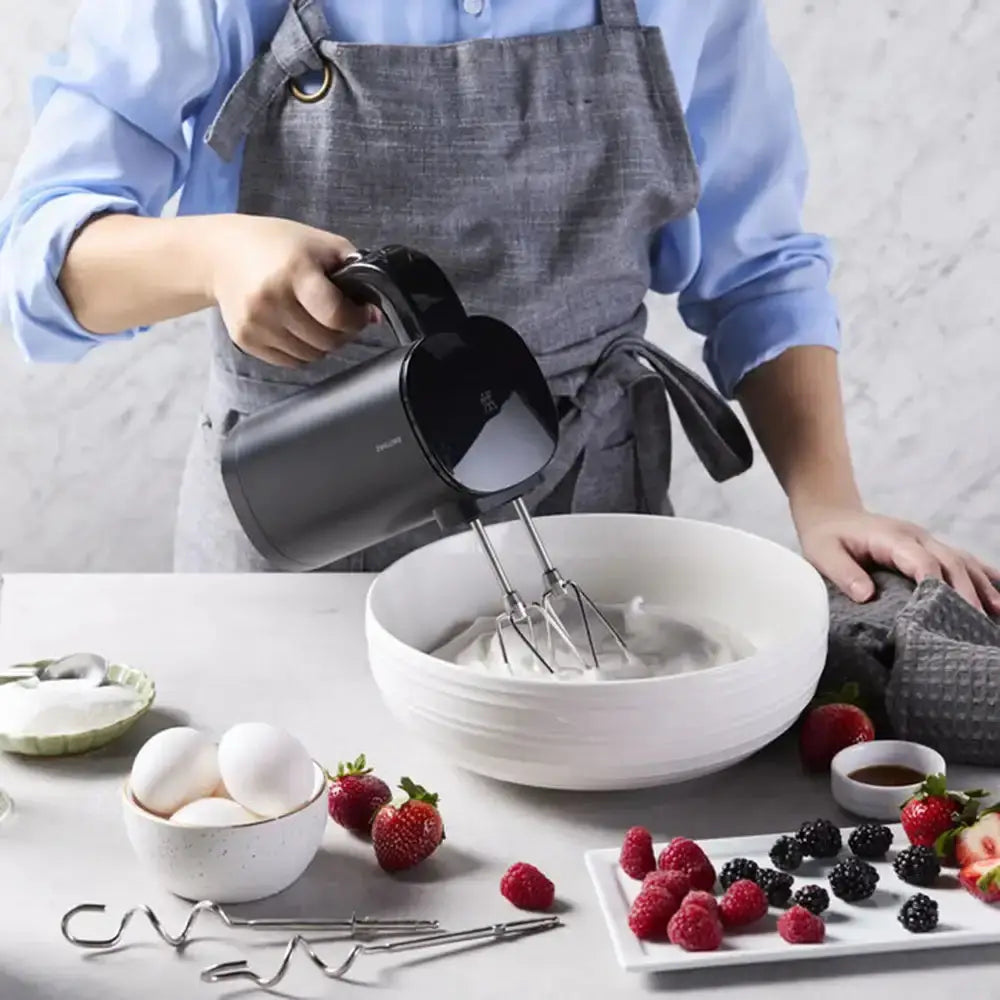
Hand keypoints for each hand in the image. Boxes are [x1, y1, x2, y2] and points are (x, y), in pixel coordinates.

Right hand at [207, 215, 376, 366]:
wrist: (221, 253)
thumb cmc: (276, 244)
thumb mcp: (319, 243)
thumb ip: (353, 271)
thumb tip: (374, 313)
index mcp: (294, 272)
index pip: (335, 315)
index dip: (355, 320)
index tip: (359, 313)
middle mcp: (271, 299)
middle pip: (325, 340)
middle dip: (341, 333)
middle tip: (340, 318)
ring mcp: (256, 323)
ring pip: (309, 356)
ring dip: (321, 344)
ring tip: (317, 322)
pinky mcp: (245, 339)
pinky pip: (288, 361)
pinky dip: (300, 351)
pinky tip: (296, 329)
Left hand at [792, 500, 999, 613]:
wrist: (832, 514)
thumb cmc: (826, 537)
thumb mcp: (822, 553)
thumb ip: (843, 573)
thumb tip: (866, 596)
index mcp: (891, 538)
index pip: (920, 559)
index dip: (935, 582)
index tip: (946, 607)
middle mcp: (916, 537)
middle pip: (950, 562)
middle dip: (966, 592)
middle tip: (976, 623)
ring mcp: (927, 541)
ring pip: (963, 561)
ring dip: (982, 586)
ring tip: (998, 614)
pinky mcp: (931, 548)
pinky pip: (964, 561)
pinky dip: (984, 577)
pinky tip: (999, 598)